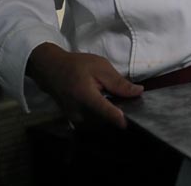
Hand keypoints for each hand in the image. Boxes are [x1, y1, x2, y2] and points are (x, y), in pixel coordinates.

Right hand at [27, 42, 141, 128]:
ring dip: (110, 116)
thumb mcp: (100, 67)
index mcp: (85, 96)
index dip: (117, 118)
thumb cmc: (76, 65)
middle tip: (129, 103)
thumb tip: (138, 92)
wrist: (51, 70)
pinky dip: (102, 117)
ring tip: (116, 102)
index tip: (128, 124)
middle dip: (118, 113)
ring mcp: (75, 119)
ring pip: (100, 123)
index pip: (104, 111)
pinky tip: (106, 105)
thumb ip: (118, 82)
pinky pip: (94, 122)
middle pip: (105, 120)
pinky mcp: (75, 122)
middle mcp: (78, 112)